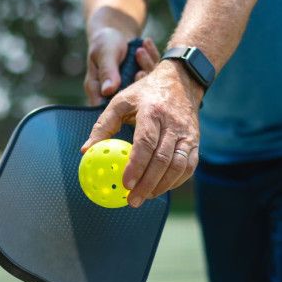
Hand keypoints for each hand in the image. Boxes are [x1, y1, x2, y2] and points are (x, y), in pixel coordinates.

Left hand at [82, 59, 203, 206]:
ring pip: (178, 165)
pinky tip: (161, 188)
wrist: (181, 81)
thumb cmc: (145, 93)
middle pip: (162, 159)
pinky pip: (189, 166)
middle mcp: (172, 123)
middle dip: (147, 183)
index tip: (125, 184)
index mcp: (151, 111)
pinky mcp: (196, 141)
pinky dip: (176, 181)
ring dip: (162, 186)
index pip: (146, 143)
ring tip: (146, 197)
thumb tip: (86, 150)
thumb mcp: (121, 101)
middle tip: (133, 200)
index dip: (136, 165)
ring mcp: (187, 134)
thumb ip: (103, 125)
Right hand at [84, 30, 160, 104]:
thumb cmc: (104, 42)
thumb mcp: (104, 54)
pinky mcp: (146, 81)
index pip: (109, 108)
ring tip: (140, 50)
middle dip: (139, 82)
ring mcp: (133, 88)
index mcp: (99, 92)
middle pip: (132, 99)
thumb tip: (107, 91)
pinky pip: (154, 73)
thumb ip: (107, 71)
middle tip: (140, 69)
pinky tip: (147, 43)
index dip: (123, 100)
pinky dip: (152, 57)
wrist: (116, 32)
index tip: (134, 79)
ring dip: (147, 66)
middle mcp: (117, 94)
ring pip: (146, 85)